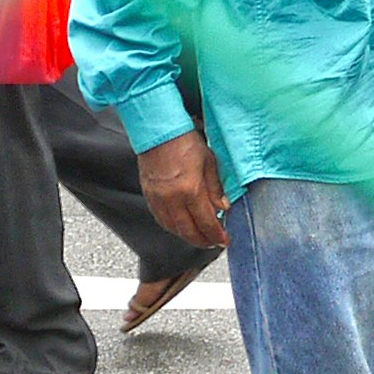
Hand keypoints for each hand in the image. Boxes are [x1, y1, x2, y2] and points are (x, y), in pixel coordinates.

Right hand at [138, 129, 231, 251]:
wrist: (158, 131)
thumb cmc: (184, 141)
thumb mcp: (209, 162)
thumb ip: (216, 188)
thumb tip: (224, 207)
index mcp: (191, 189)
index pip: (206, 222)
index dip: (216, 235)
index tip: (224, 240)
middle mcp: (172, 198)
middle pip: (188, 232)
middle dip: (203, 241)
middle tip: (214, 242)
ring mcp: (158, 199)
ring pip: (173, 229)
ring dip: (188, 236)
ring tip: (200, 236)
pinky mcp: (149, 196)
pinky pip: (161, 220)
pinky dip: (173, 227)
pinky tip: (182, 226)